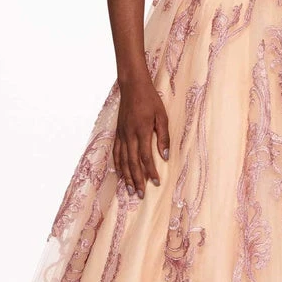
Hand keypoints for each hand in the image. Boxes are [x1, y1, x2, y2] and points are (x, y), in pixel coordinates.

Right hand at [113, 74, 169, 198]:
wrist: (132, 86)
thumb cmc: (150, 99)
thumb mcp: (162, 116)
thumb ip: (163, 137)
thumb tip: (165, 156)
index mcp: (142, 131)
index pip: (146, 157)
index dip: (150, 171)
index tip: (156, 182)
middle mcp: (129, 135)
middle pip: (132, 163)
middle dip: (137, 180)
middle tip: (140, 195)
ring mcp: (121, 134)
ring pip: (122, 160)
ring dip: (126, 176)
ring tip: (130, 190)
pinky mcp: (118, 133)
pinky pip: (116, 152)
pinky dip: (118, 165)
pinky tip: (120, 174)